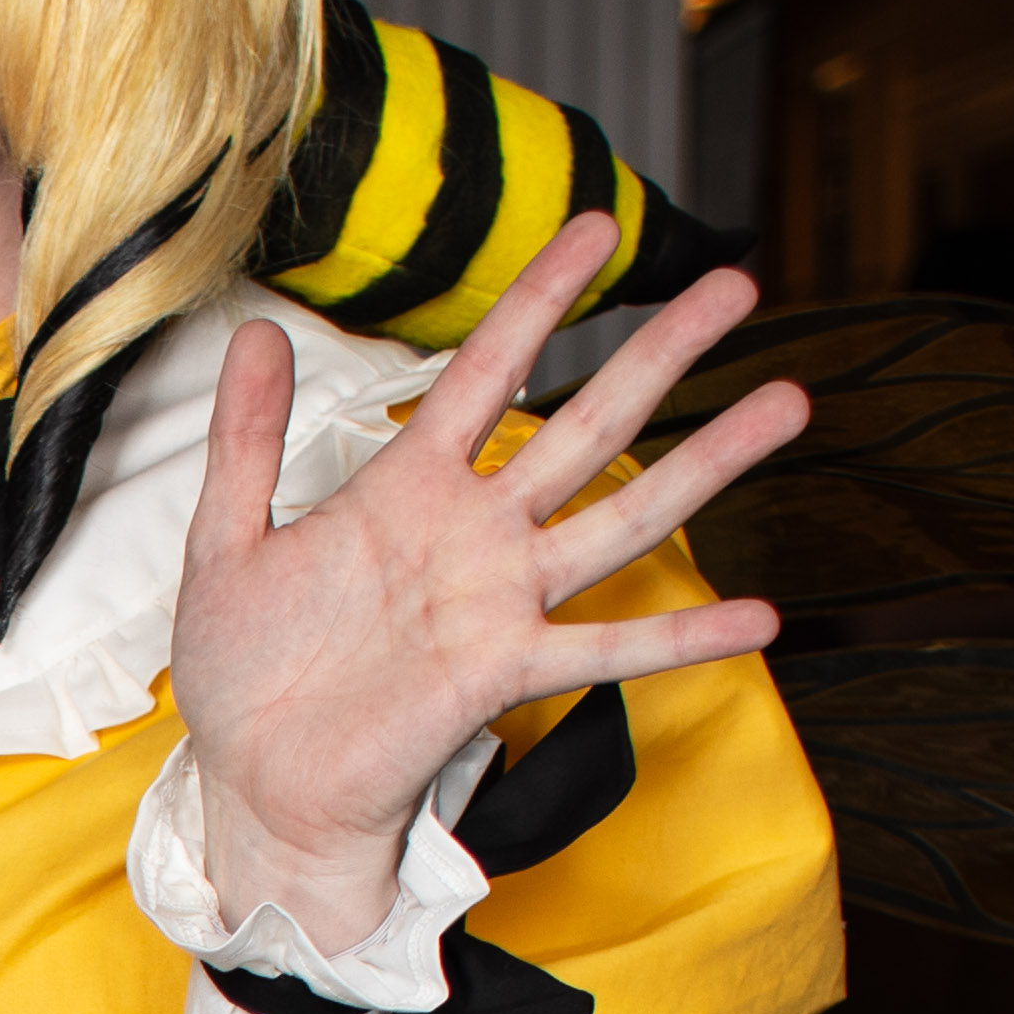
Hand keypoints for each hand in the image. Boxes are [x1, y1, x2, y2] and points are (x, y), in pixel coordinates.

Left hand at [172, 216, 807, 950]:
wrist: (253, 786)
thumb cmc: (243, 675)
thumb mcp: (227, 539)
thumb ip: (247, 439)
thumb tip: (255, 332)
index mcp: (407, 488)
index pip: (488, 368)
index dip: (543, 298)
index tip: (598, 227)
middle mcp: (472, 534)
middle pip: (588, 424)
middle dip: (663, 354)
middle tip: (737, 287)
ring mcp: (498, 601)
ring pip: (623, 515)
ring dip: (708, 462)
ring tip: (786, 402)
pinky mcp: (503, 673)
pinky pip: (607, 650)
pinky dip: (683, 635)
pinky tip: (759, 617)